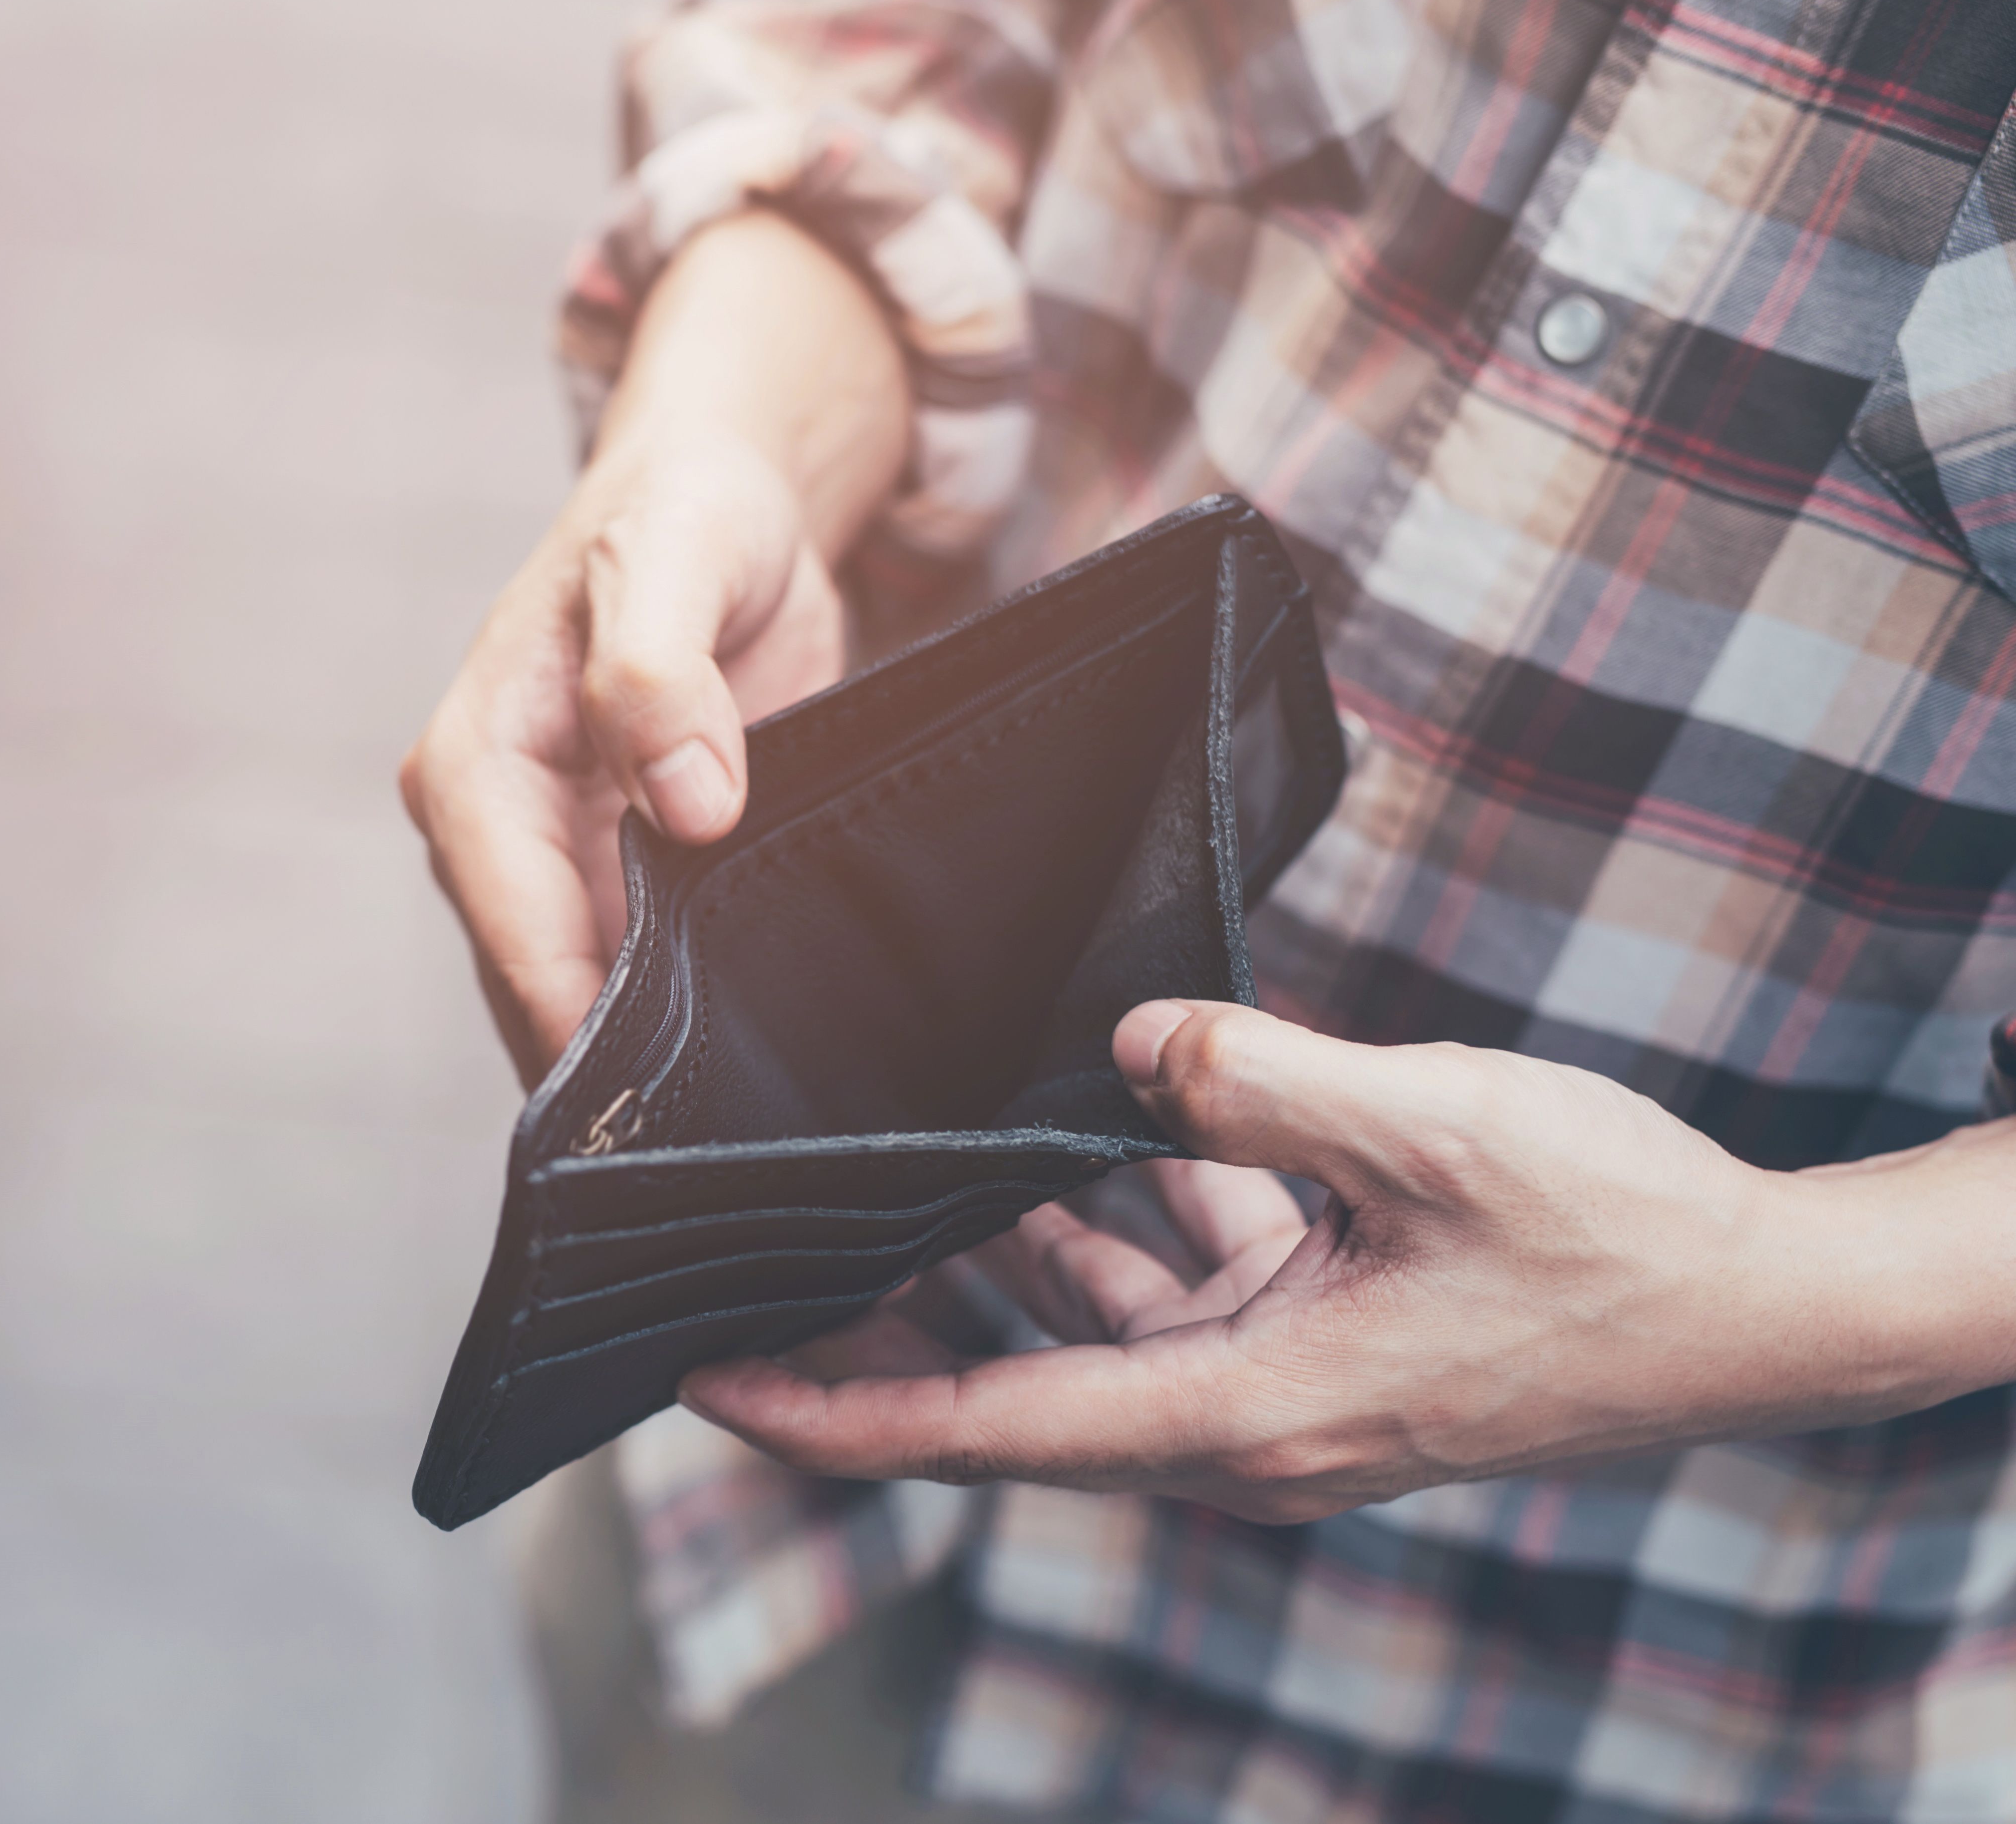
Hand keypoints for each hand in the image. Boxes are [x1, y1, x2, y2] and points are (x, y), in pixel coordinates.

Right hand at [402, 213, 908, 1080]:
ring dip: (650, 1061)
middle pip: (537, 987)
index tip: (656, 1104)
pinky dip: (682, 1027)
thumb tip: (686, 806)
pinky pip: (632, 977)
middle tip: (719, 1145)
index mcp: (476, 764)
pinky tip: (753, 1070)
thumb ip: (660, 673)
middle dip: (614, 1068)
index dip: (577, 1018)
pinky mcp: (617, 878)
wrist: (724, 502)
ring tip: (742, 1128)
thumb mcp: (675, 558)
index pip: (513, 926)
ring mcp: (553, 863)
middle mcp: (492, 830)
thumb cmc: (688, 513)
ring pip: (579, 1001)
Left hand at [682, 1001, 2015, 1520]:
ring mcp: (1281, 1386)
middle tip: (753, 1250)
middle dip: (882, 1323)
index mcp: (1245, 1413)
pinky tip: (1087, 1123)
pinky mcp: (1320, 1338)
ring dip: (1000, 1252)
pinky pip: (1179, 1284)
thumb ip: (1262, 1083)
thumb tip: (1132, 1040)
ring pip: (1088, 1325)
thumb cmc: (1614, 1237)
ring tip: (887, 1165)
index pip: (982, 1429)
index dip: (833, 1412)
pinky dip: (1126, 1218)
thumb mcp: (1430, 1131)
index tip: (710, 1379)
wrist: (1759, 1304)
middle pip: (1005, 1384)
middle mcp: (1242, 1425)